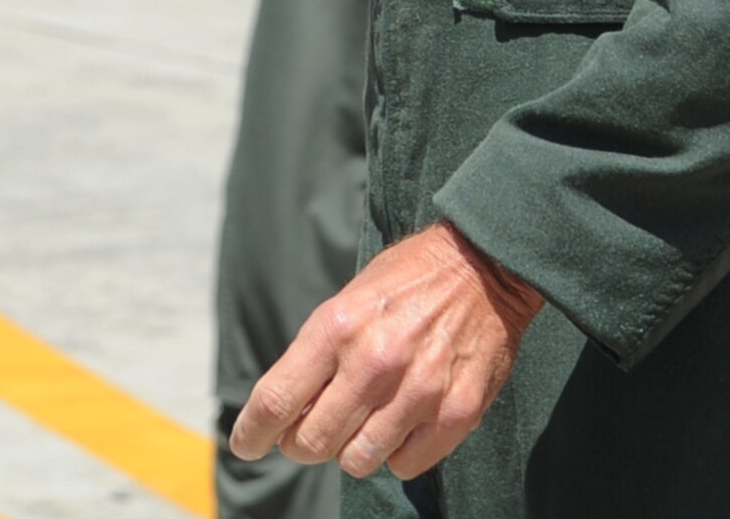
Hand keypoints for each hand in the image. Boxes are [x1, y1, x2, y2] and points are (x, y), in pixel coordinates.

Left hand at [231, 223, 543, 481]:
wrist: (483, 263)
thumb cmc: (407, 281)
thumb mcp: (349, 300)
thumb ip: (318, 357)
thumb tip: (287, 414)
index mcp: (338, 326)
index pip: (277, 399)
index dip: (253, 432)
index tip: (246, 444)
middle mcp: (374, 361)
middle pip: (311, 442)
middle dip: (302, 443)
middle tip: (313, 430)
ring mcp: (417, 391)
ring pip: (357, 461)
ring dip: (352, 449)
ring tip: (364, 420)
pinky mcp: (456, 412)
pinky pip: (405, 464)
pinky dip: (397, 452)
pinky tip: (403, 422)